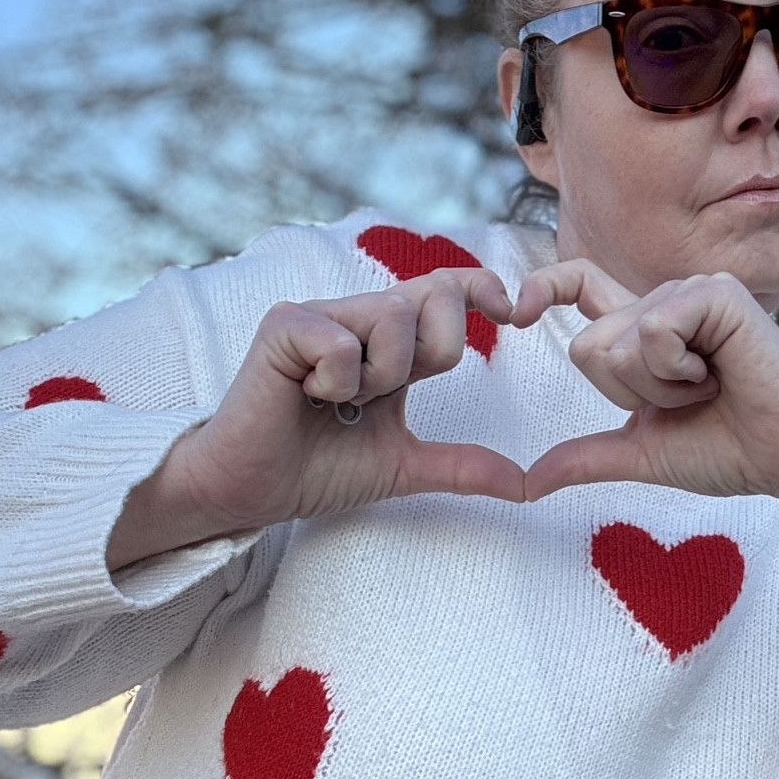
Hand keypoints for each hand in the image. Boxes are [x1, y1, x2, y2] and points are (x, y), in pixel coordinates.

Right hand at [108, 271, 522, 568]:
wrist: (252, 491)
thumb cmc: (315, 470)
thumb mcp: (404, 465)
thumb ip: (462, 466)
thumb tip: (527, 484)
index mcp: (387, 341)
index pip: (445, 289)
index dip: (482, 287)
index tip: (513, 313)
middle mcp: (357, 318)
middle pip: (434, 296)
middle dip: (432, 352)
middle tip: (387, 394)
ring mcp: (320, 316)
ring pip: (392, 318)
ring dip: (379, 377)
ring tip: (337, 401)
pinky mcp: (284, 325)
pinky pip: (342, 342)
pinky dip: (336, 383)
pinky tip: (304, 397)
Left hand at [516, 263, 778, 589]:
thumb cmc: (732, 450)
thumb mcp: (643, 453)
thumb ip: (586, 457)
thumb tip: (527, 483)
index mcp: (646, 330)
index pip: (580, 287)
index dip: (544, 287)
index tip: (514, 308)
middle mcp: (664, 301)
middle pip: (588, 346)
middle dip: (631, 394)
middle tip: (691, 400)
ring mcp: (690, 291)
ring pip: (618, 342)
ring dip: (661, 387)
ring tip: (712, 387)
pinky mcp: (715, 293)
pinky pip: (653, 332)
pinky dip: (678, 371)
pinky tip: (721, 374)